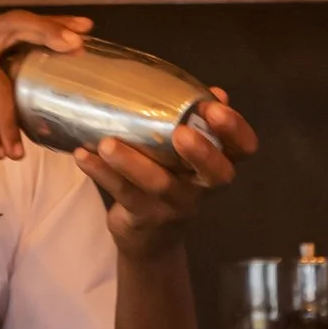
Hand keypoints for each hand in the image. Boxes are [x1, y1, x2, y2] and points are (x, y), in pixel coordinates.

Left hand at [75, 89, 257, 261]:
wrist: (149, 237)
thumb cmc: (170, 176)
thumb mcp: (185, 153)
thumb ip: (196, 121)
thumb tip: (215, 91)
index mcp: (219, 164)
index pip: (244, 149)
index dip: (235, 129)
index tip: (215, 107)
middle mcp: (203, 188)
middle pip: (216, 174)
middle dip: (201, 152)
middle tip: (180, 132)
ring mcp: (175, 206)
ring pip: (159, 185)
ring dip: (132, 162)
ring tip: (107, 142)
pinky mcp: (144, 218)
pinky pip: (123, 194)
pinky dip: (102, 173)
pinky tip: (83, 155)